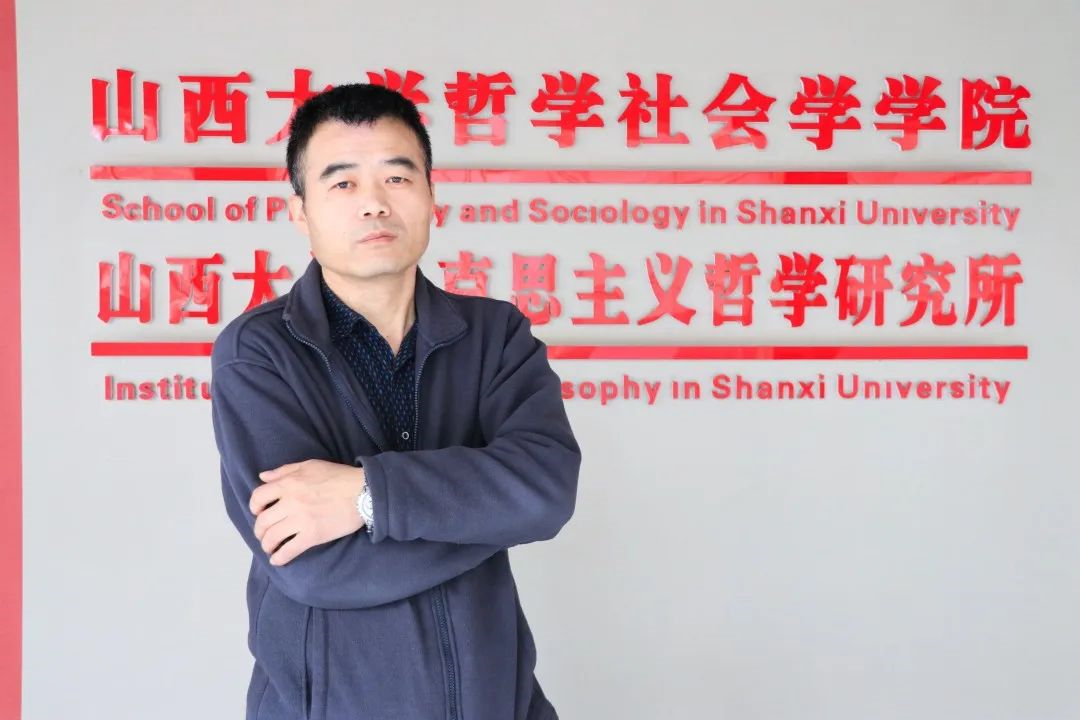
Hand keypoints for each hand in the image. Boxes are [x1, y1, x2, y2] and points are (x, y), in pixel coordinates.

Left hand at [250, 460, 365, 565]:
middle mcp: (290, 502)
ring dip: (267, 545)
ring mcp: (301, 520)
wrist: (363, 492)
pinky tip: (278, 560)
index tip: (258, 513)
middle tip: (264, 535)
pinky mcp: (312, 535)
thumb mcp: (310, 465)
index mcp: (288, 484)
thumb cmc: (339, 476)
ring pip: (272, 537)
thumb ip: (284, 470)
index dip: (254, 507)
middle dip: (259, 531)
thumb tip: (263, 476)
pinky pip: (289, 550)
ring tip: (270, 547)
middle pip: (263, 521)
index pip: (258, 497)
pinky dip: (280, 558)